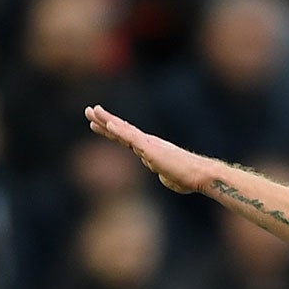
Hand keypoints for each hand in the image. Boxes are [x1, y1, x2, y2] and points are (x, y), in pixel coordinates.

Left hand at [84, 105, 212, 194]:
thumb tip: (163, 174)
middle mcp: (147, 143)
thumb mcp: (169, 177)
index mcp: (149, 149)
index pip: (126, 138)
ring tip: (92, 111)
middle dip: (104, 120)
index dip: (111, 131)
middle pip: (121, 129)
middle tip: (89, 110)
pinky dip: (120, 130)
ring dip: (107, 120)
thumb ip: (163, 173)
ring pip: (124, 130)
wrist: (198, 175)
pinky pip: (132, 138)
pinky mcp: (151, 149)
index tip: (98, 124)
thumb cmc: (187, 178)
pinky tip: (109, 125)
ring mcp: (148, 144)